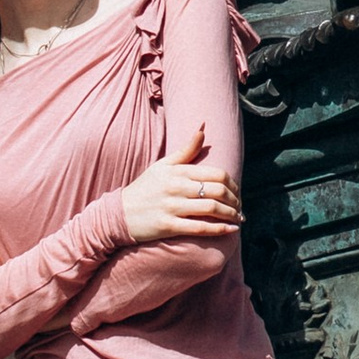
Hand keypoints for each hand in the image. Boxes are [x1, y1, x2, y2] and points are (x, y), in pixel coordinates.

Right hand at [118, 121, 241, 246]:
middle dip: (235, 200)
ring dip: (230, 215)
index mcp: (177, 171)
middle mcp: (176, 187)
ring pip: (211, 209)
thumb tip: (203, 128)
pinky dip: (219, 229)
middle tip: (239, 207)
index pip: (216, 174)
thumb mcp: (163, 165)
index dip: (232, 184)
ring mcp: (172, 207)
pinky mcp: (168, 226)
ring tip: (237, 219)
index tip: (237, 192)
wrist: (120, 213)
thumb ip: (186, 149)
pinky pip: (199, 228)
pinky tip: (230, 230)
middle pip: (217, 190)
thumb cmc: (145, 188)